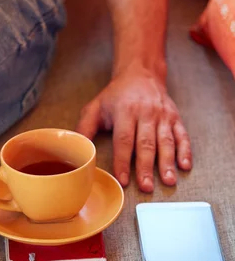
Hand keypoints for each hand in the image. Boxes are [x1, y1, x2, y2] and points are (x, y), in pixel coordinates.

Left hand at [76, 66, 191, 191]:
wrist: (140, 73)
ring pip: (165, 142)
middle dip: (146, 167)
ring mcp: (162, 115)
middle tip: (146, 187)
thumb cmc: (116, 96)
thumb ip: (84, 129)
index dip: (123, 161)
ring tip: (168, 181)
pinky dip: (184, 151)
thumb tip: (77, 150)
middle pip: (146, 144)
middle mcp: (146, 113)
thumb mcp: (95, 108)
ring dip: (167, 163)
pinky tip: (184, 166)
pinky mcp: (175, 117)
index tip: (123, 179)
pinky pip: (182, 135)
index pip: (124, 140)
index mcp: (125, 111)